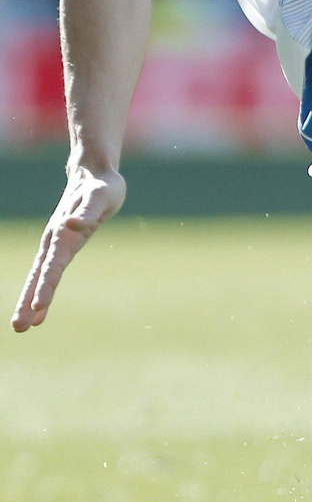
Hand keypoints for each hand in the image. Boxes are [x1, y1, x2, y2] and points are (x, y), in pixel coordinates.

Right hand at [11, 163, 125, 331]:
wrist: (94, 173)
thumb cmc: (102, 186)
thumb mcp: (101, 196)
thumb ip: (87, 212)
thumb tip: (70, 225)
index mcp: (63, 233)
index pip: (53, 265)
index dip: (46, 286)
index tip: (37, 307)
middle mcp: (55, 240)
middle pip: (39, 275)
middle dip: (29, 302)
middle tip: (19, 328)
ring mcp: (55, 243)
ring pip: (40, 276)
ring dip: (30, 300)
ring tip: (23, 326)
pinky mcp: (61, 245)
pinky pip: (48, 271)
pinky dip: (42, 290)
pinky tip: (39, 310)